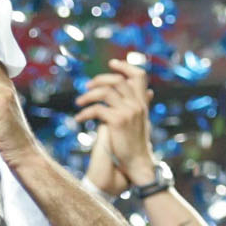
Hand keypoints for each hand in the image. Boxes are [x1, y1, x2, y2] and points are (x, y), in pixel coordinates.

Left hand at [76, 58, 156, 184]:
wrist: (137, 162)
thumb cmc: (135, 143)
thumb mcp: (140, 120)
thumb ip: (139, 104)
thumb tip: (148, 92)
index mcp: (142, 102)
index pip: (139, 76)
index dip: (125, 66)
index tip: (111, 63)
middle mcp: (137, 104)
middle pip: (117, 80)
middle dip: (99, 80)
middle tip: (86, 87)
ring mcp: (128, 111)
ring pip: (105, 92)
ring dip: (88, 95)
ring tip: (78, 103)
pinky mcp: (117, 121)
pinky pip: (97, 109)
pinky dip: (84, 113)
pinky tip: (78, 119)